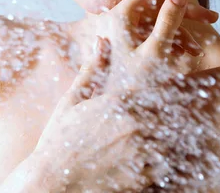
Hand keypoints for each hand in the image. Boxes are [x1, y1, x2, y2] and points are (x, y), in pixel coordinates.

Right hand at [32, 38, 157, 192]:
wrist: (51, 182)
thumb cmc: (59, 138)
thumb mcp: (72, 99)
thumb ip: (93, 69)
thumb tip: (102, 40)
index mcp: (118, 102)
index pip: (155, 89)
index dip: (160, 91)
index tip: (163, 92)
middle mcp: (132, 125)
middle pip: (166, 113)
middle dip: (167, 114)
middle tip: (168, 116)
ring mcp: (137, 153)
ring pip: (168, 140)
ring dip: (165, 138)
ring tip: (159, 138)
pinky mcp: (139, 178)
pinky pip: (163, 166)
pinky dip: (160, 162)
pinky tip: (147, 160)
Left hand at [91, 0, 218, 94]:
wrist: (114, 114)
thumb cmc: (131, 86)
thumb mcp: (156, 52)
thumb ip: (168, 20)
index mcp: (121, 15)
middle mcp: (119, 19)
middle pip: (158, 5)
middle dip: (187, 13)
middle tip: (214, 18)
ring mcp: (124, 32)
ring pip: (159, 21)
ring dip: (182, 32)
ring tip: (199, 51)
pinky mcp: (130, 44)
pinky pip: (154, 34)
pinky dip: (172, 41)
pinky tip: (187, 56)